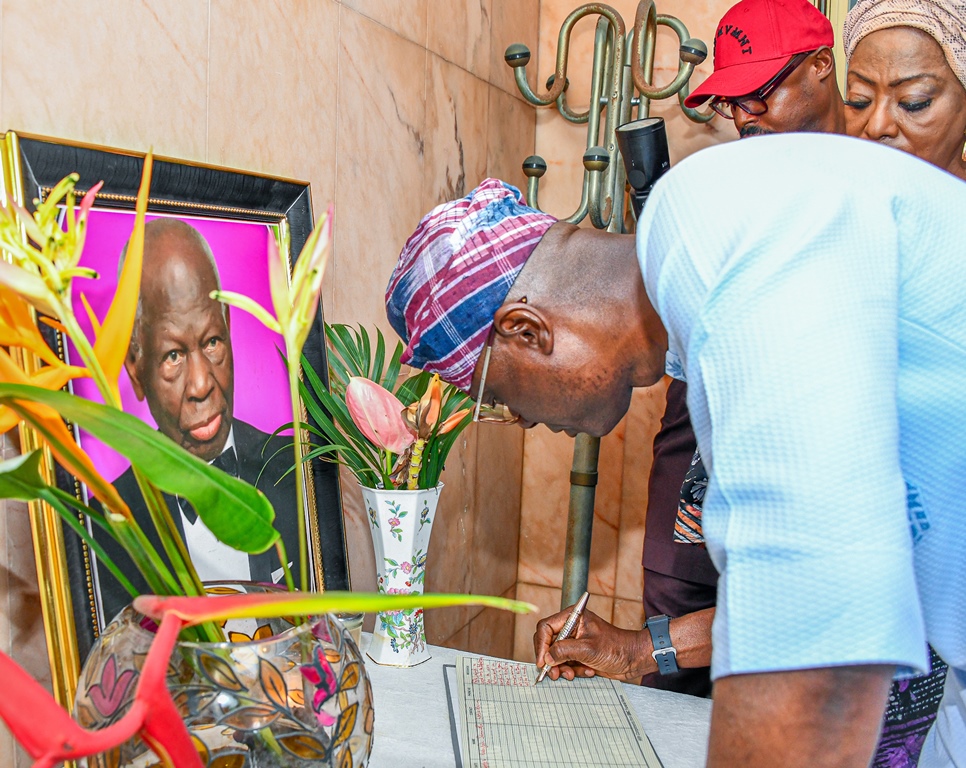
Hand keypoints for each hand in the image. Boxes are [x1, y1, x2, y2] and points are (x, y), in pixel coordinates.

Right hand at [533, 607, 649, 681]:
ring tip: (573, 674)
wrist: (633, 659)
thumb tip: (547, 657)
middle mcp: (571, 627)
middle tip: (554, 673)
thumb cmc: (616, 647)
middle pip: (548, 643)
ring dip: (562, 668)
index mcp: (572, 617)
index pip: (546, 628)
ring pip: (555, 656)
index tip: (543, 661)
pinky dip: (573, 670)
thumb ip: (564, 651)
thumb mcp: (588, 649)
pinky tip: (587, 671)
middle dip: (551, 659)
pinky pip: (566, 663)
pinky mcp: (578, 654)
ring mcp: (574, 641)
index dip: (541, 645)